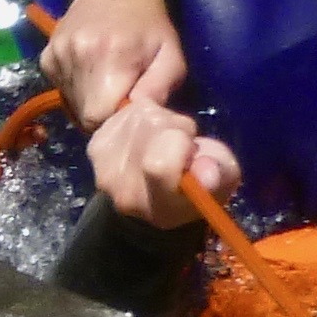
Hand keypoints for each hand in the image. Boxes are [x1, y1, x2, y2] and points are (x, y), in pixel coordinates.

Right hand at [40, 0, 185, 128]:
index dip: (115, 122)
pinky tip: (91, 71)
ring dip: (90, 100)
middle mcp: (78, 55)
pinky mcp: (46, 56)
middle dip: (103, 113)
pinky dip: (76, 88)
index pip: (100, 117)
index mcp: (113, 57)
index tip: (127, 111)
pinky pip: (61, 88)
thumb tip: (141, 115)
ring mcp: (58, 55)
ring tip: (108, 80)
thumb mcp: (171, 55)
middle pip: (84, 113)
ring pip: (72, 103)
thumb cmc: (149, 25)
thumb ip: (160, 88)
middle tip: (120, 96)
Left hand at [88, 100, 241, 229]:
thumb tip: (208, 172)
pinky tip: (148, 136)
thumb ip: (218, 177)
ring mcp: (103, 167)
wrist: (152, 200)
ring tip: (167, 142)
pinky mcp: (95, 145)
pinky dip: (143, 116)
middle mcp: (122, 190)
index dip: (182, 146)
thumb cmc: (194, 190)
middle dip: (176, 128)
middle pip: (152, 127)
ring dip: (162, 121)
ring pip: (141, 114)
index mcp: (156, 206)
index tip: (193, 152)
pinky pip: (126, 111)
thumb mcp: (222, 184)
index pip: (159, 164)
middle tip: (183, 147)